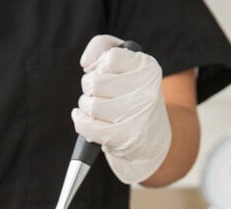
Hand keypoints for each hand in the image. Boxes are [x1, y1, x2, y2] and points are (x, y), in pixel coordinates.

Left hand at [71, 34, 171, 183]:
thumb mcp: (126, 65)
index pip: (109, 58)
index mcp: (148, 68)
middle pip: (95, 82)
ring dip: (85, 106)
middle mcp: (146, 90)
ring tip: (96, 109)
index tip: (104, 74)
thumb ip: (104, 47)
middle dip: (89, 88)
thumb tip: (86, 62)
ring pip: (91, 104)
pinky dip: (80, 122)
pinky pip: (87, 126)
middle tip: (99, 94)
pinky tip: (84, 119)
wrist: (150, 138)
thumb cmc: (131, 96)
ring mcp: (137, 115)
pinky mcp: (124, 137)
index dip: (99, 66)